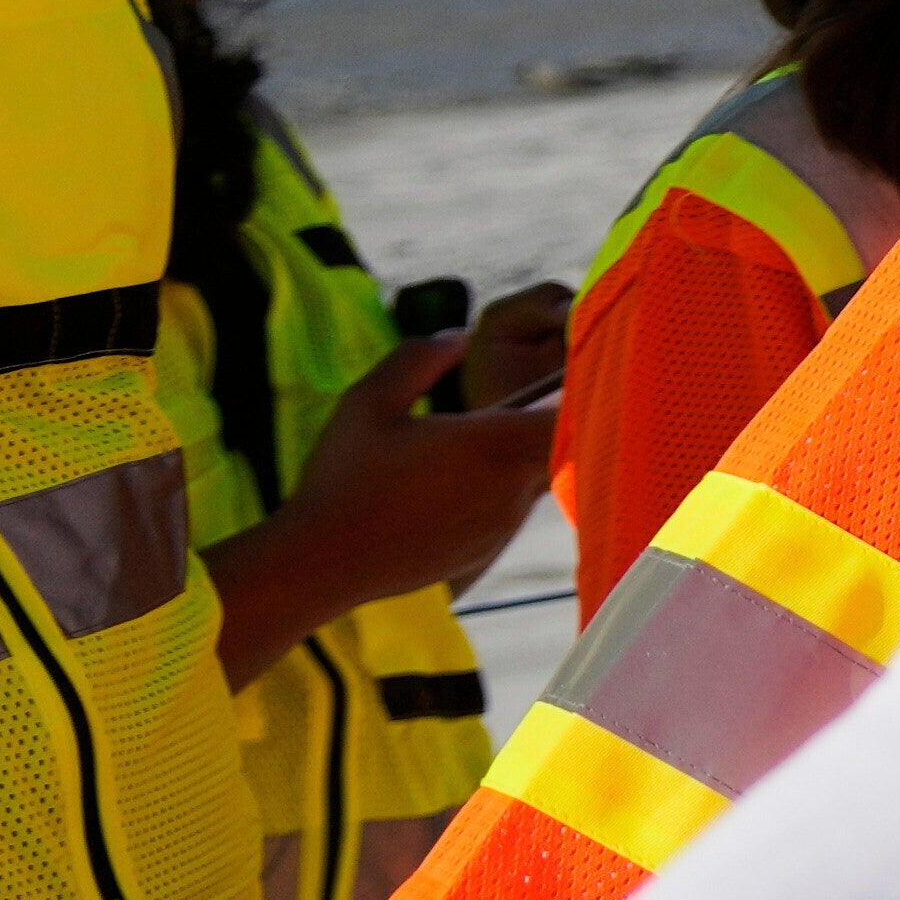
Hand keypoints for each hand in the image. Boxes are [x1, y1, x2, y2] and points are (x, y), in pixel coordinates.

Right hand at [208, 309, 565, 679]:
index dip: (576, 395)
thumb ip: (419, 357)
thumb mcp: (369, 401)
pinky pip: (510, 510)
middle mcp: (513, 488)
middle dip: (543, 424)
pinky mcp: (489, 549)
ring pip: (536, 479)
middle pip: (562, 448)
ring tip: (461, 449)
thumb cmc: (344, 478)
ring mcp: (504, 524)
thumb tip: (459, 336)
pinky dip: (495, 492)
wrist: (323, 563)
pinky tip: (446, 487)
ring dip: (516, 459)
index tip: (558, 377)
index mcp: (494, 445)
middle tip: (510, 405)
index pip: (572, 417)